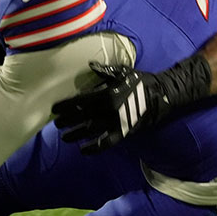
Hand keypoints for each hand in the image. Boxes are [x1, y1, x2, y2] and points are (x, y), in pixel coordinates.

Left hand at [52, 63, 169, 153]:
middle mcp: (107, 110)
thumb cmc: (140, 82)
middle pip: (81, 117)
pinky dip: (93, 149)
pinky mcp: (123, 133)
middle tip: (57, 124)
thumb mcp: (122, 72)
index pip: (79, 101)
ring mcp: (115, 123)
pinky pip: (105, 144)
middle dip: (67, 121)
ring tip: (65, 138)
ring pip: (90, 131)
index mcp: (105, 94)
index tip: (55, 109)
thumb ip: (105, 71)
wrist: (161, 96)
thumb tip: (91, 65)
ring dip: (75, 135)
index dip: (65, 106)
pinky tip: (83, 150)